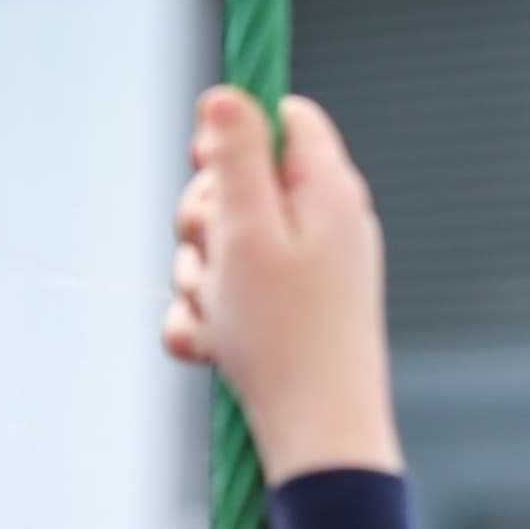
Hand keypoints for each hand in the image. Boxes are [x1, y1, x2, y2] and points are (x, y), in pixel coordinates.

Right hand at [163, 88, 399, 481]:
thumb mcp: (249, 229)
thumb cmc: (286, 334)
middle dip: (203, 219)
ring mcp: (303, 276)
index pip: (285, 119)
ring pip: (219, 248)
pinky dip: (207, 321)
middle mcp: (323, 227)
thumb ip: (237, 156)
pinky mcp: (282, 319)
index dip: (235, 130)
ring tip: (223, 319)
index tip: (206, 163)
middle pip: (238, 182)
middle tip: (214, 258)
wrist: (317, 436)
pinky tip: (212, 350)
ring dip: (200, 280)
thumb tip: (228, 92)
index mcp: (329, 192)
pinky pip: (222, 300)